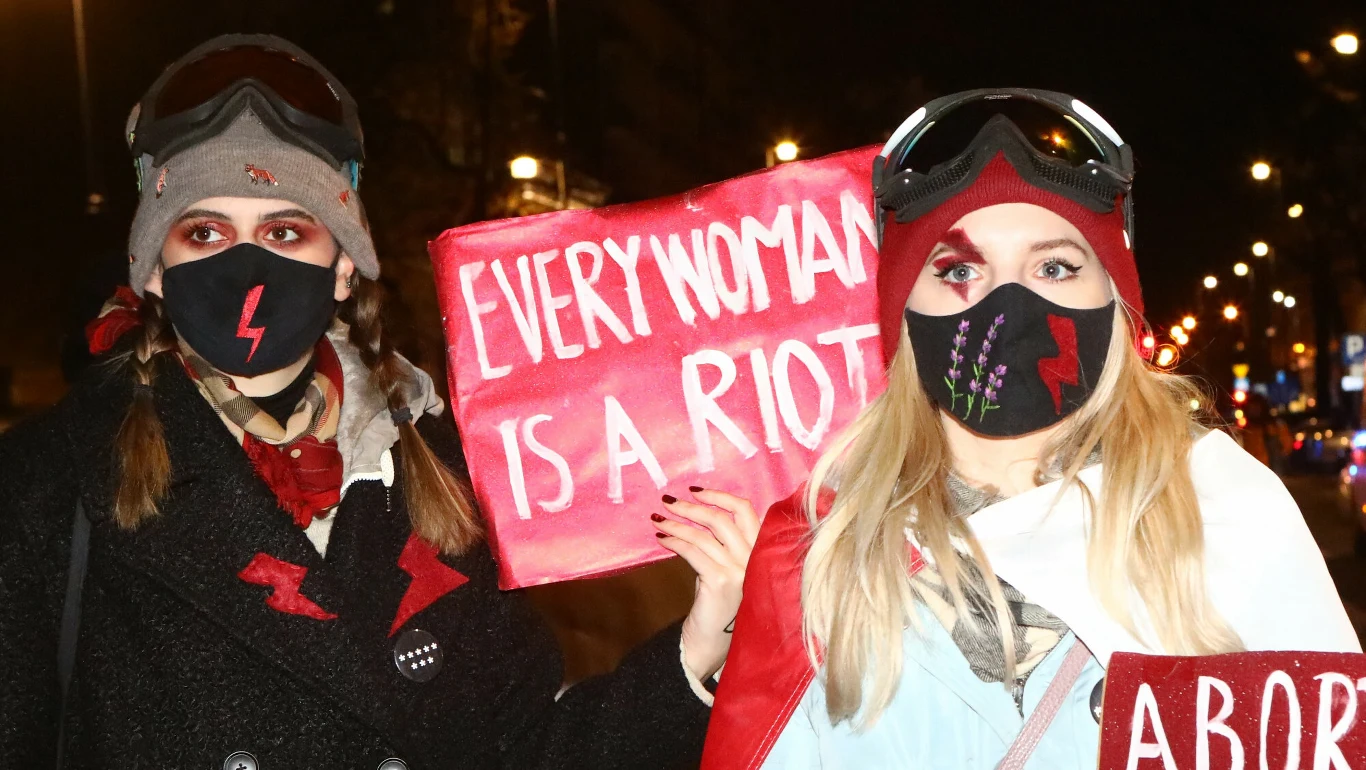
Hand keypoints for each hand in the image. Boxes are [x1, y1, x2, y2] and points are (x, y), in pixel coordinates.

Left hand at [651, 487, 760, 680]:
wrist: (714, 646)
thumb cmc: (719, 607)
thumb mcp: (730, 569)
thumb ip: (724, 544)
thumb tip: (695, 514)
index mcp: (761, 552)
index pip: (746, 511)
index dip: (720, 496)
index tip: (696, 490)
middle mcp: (755, 559)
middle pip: (722, 518)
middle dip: (691, 507)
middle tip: (668, 501)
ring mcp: (740, 570)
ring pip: (704, 534)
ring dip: (676, 523)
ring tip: (658, 520)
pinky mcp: (721, 582)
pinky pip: (693, 551)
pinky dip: (674, 541)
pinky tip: (661, 539)